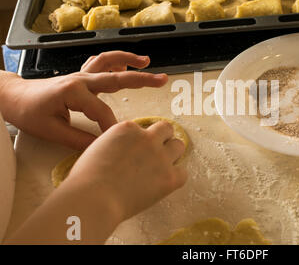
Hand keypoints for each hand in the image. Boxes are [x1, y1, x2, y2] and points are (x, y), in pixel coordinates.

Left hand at [1, 52, 167, 149]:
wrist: (13, 97)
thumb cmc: (28, 113)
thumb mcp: (51, 131)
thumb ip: (79, 141)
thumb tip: (103, 149)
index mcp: (74, 92)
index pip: (102, 111)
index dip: (112, 127)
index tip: (120, 141)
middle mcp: (80, 79)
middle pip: (116, 77)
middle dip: (141, 79)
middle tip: (162, 79)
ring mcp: (81, 74)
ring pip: (108, 60)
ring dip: (128, 59)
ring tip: (146, 61)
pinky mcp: (80, 75)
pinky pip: (100, 62)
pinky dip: (115, 60)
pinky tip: (125, 65)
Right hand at [66, 120, 187, 220]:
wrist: (93, 199)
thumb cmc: (86, 180)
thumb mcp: (97, 149)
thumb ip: (115, 144)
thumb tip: (122, 152)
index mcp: (127, 129)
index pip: (143, 128)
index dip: (140, 139)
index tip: (136, 150)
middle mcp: (147, 138)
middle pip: (166, 129)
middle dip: (161, 139)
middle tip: (154, 153)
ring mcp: (160, 157)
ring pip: (179, 145)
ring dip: (172, 154)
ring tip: (162, 167)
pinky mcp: (170, 177)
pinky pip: (183, 173)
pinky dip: (176, 177)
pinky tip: (165, 184)